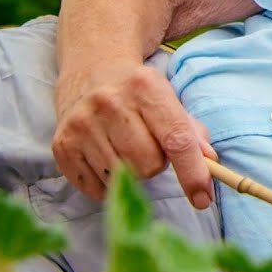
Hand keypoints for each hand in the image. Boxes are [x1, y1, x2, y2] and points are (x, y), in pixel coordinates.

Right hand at [53, 62, 216, 208]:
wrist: (91, 72)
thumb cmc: (139, 93)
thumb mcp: (169, 100)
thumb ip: (192, 132)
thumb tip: (209, 163)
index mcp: (146, 87)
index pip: (176, 138)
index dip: (193, 173)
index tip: (203, 199)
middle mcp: (110, 102)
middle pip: (149, 165)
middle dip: (156, 163)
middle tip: (147, 145)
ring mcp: (82, 124)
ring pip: (124, 178)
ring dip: (132, 172)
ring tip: (125, 147)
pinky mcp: (62, 145)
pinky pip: (97, 189)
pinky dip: (108, 182)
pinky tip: (105, 156)